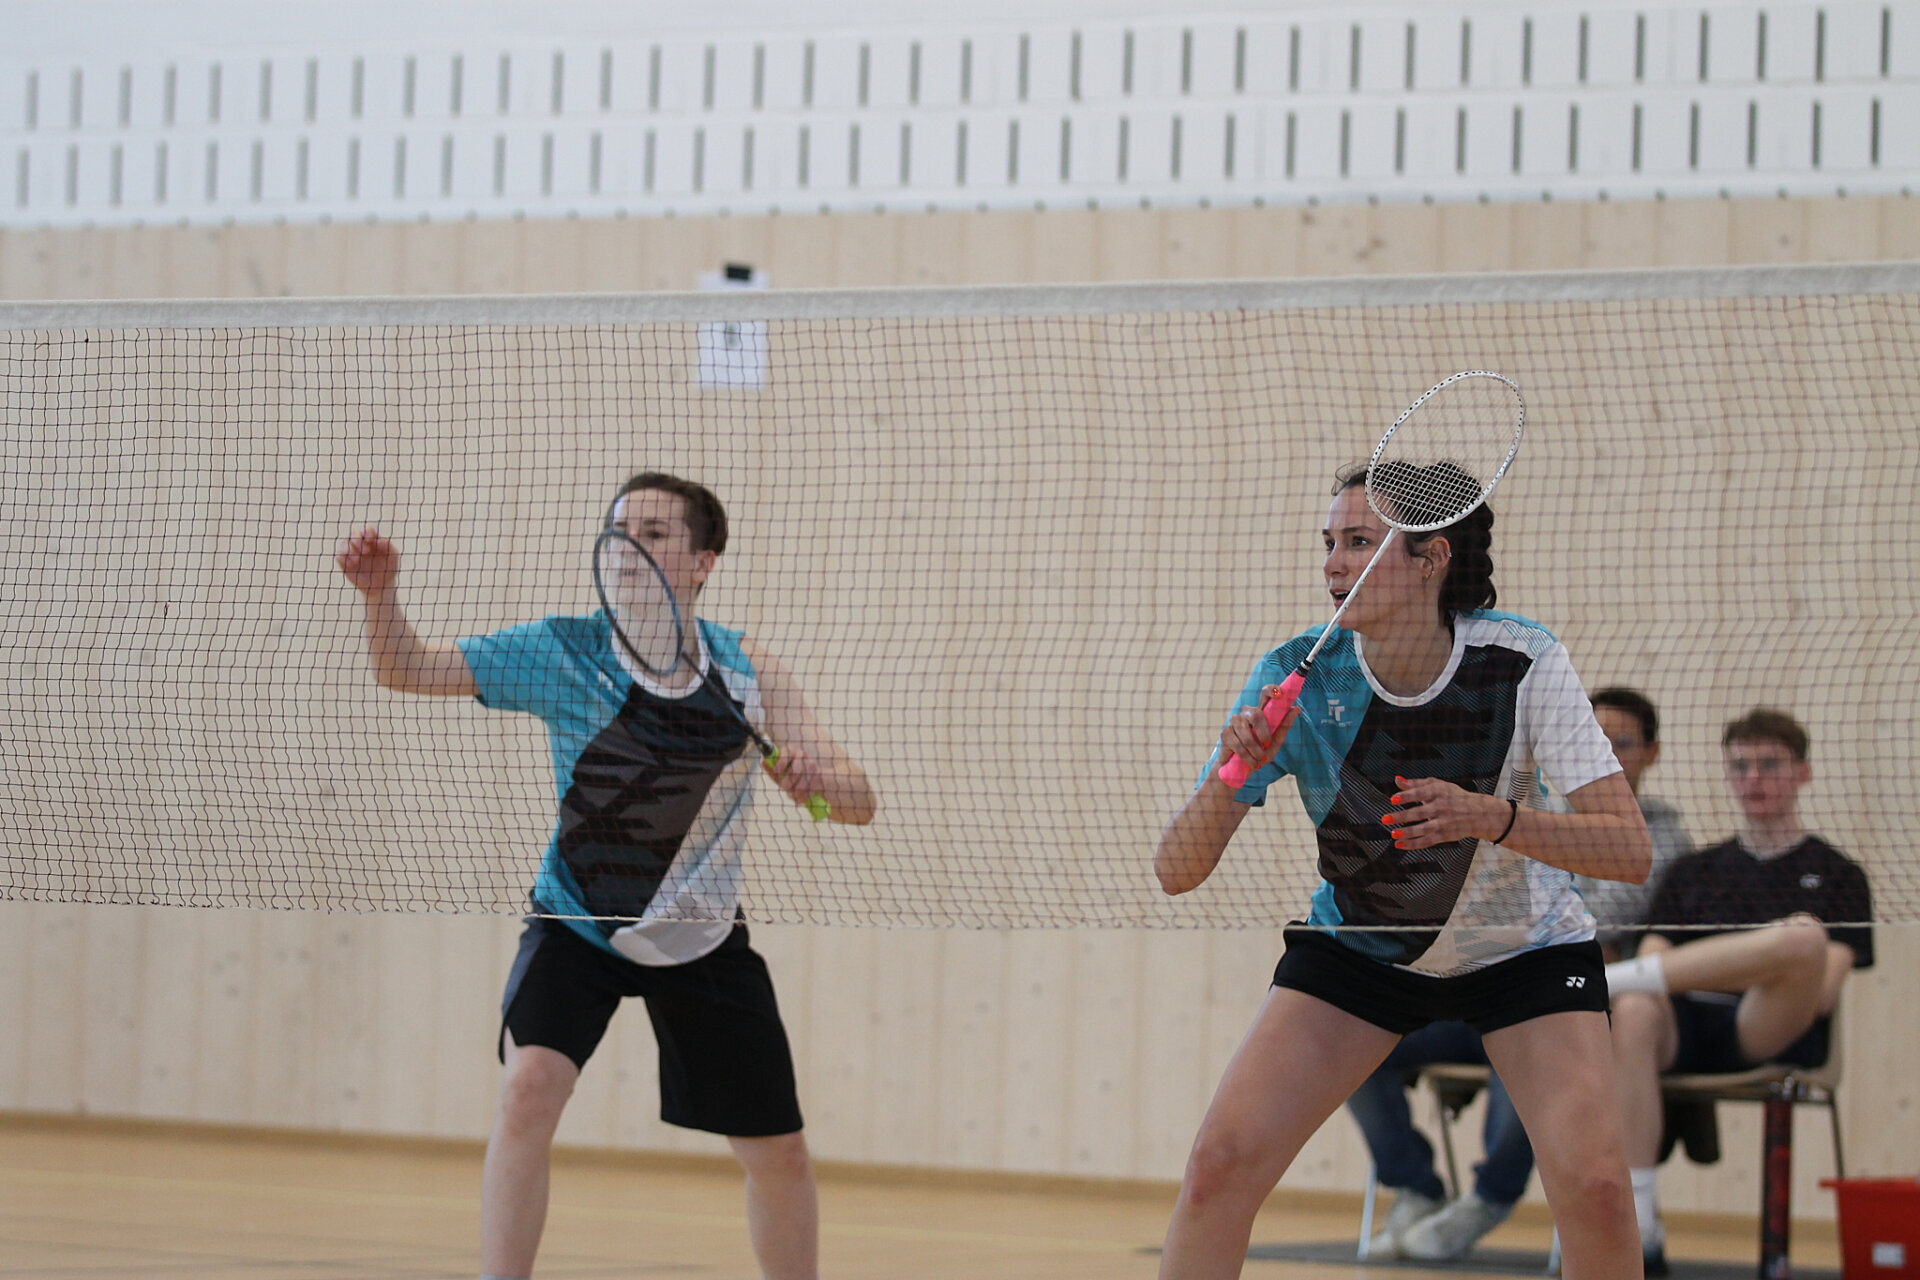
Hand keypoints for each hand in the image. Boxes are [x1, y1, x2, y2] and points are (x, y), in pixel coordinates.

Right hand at [336, 527, 399, 597]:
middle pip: (354, 534)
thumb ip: (388, 547)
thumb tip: (379, 540)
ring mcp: (352, 553)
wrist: (382, 586)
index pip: (367, 530)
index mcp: (373, 540)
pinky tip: (352, 564)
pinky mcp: (345, 563)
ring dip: (349, 549)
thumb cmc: (389, 569)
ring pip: (344, 543)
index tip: (371, 540)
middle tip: (365, 551)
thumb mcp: (393, 557)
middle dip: (357, 539)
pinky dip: (343, 558)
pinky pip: (339, 556)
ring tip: (357, 560)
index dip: (368, 533)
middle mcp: (361, 544)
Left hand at [763, 742, 827, 810]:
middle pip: (795, 769)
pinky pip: (811, 787)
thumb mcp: (782, 775)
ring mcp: (813, 765)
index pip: (787, 751)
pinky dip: (804, 796)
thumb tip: (763, 761)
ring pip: (803, 780)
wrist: (818, 783)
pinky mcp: (821, 776)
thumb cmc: (795, 777)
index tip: (777, 771)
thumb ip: (772, 770)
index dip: (782, 761)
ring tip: (791, 795)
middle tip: (784, 787)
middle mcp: (803, 756)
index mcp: (792, 752)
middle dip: (788, 781)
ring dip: (796, 790)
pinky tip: (799, 800)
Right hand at [1216, 685, 1302, 781]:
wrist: (1240, 771)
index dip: (1271, 690)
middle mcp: (1246, 714)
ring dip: (1255, 748)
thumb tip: (1296, 709)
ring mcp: (1234, 722)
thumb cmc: (1259, 754)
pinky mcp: (1225, 734)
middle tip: (1267, 745)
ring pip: (1245, 731)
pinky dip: (1247, 755)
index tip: (1279, 694)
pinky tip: (1251, 762)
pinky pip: (1237, 743)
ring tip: (1259, 759)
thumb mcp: (1275, 743)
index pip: (1265, 694)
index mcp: (1261, 713)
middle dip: (1263, 732)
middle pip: (1255, 713)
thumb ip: (1283, 726)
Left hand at [1381, 775, 1507, 849]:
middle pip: (1420, 812)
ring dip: (1408, 832)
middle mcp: (1442, 807)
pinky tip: (1400, 844)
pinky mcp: (1446, 835)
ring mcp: (1444, 822)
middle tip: (1385, 819)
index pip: (1421, 793)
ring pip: (1424, 829)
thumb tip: (1397, 780)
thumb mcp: (1438, 786)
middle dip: (1402, 816)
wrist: (1480, 813)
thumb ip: (1416, 784)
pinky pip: (1428, 841)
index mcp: (1439, 792)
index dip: (1407, 796)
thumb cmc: (1454, 797)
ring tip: (1393, 834)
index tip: (1393, 799)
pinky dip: (1414, 844)